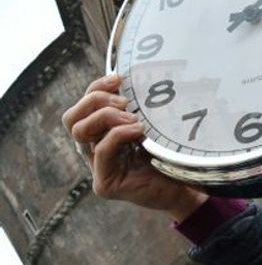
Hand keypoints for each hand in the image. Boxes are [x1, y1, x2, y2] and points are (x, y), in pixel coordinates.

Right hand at [62, 74, 207, 219]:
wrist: (186, 189)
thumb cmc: (171, 156)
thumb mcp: (152, 125)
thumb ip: (139, 108)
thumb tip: (137, 76)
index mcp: (101, 135)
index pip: (83, 106)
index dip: (96, 88)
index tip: (119, 78)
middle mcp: (94, 151)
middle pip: (71, 117)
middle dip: (95, 100)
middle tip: (125, 101)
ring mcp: (97, 168)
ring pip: (80, 131)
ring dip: (106, 116)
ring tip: (134, 118)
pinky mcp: (105, 184)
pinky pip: (103, 150)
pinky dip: (119, 134)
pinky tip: (139, 131)